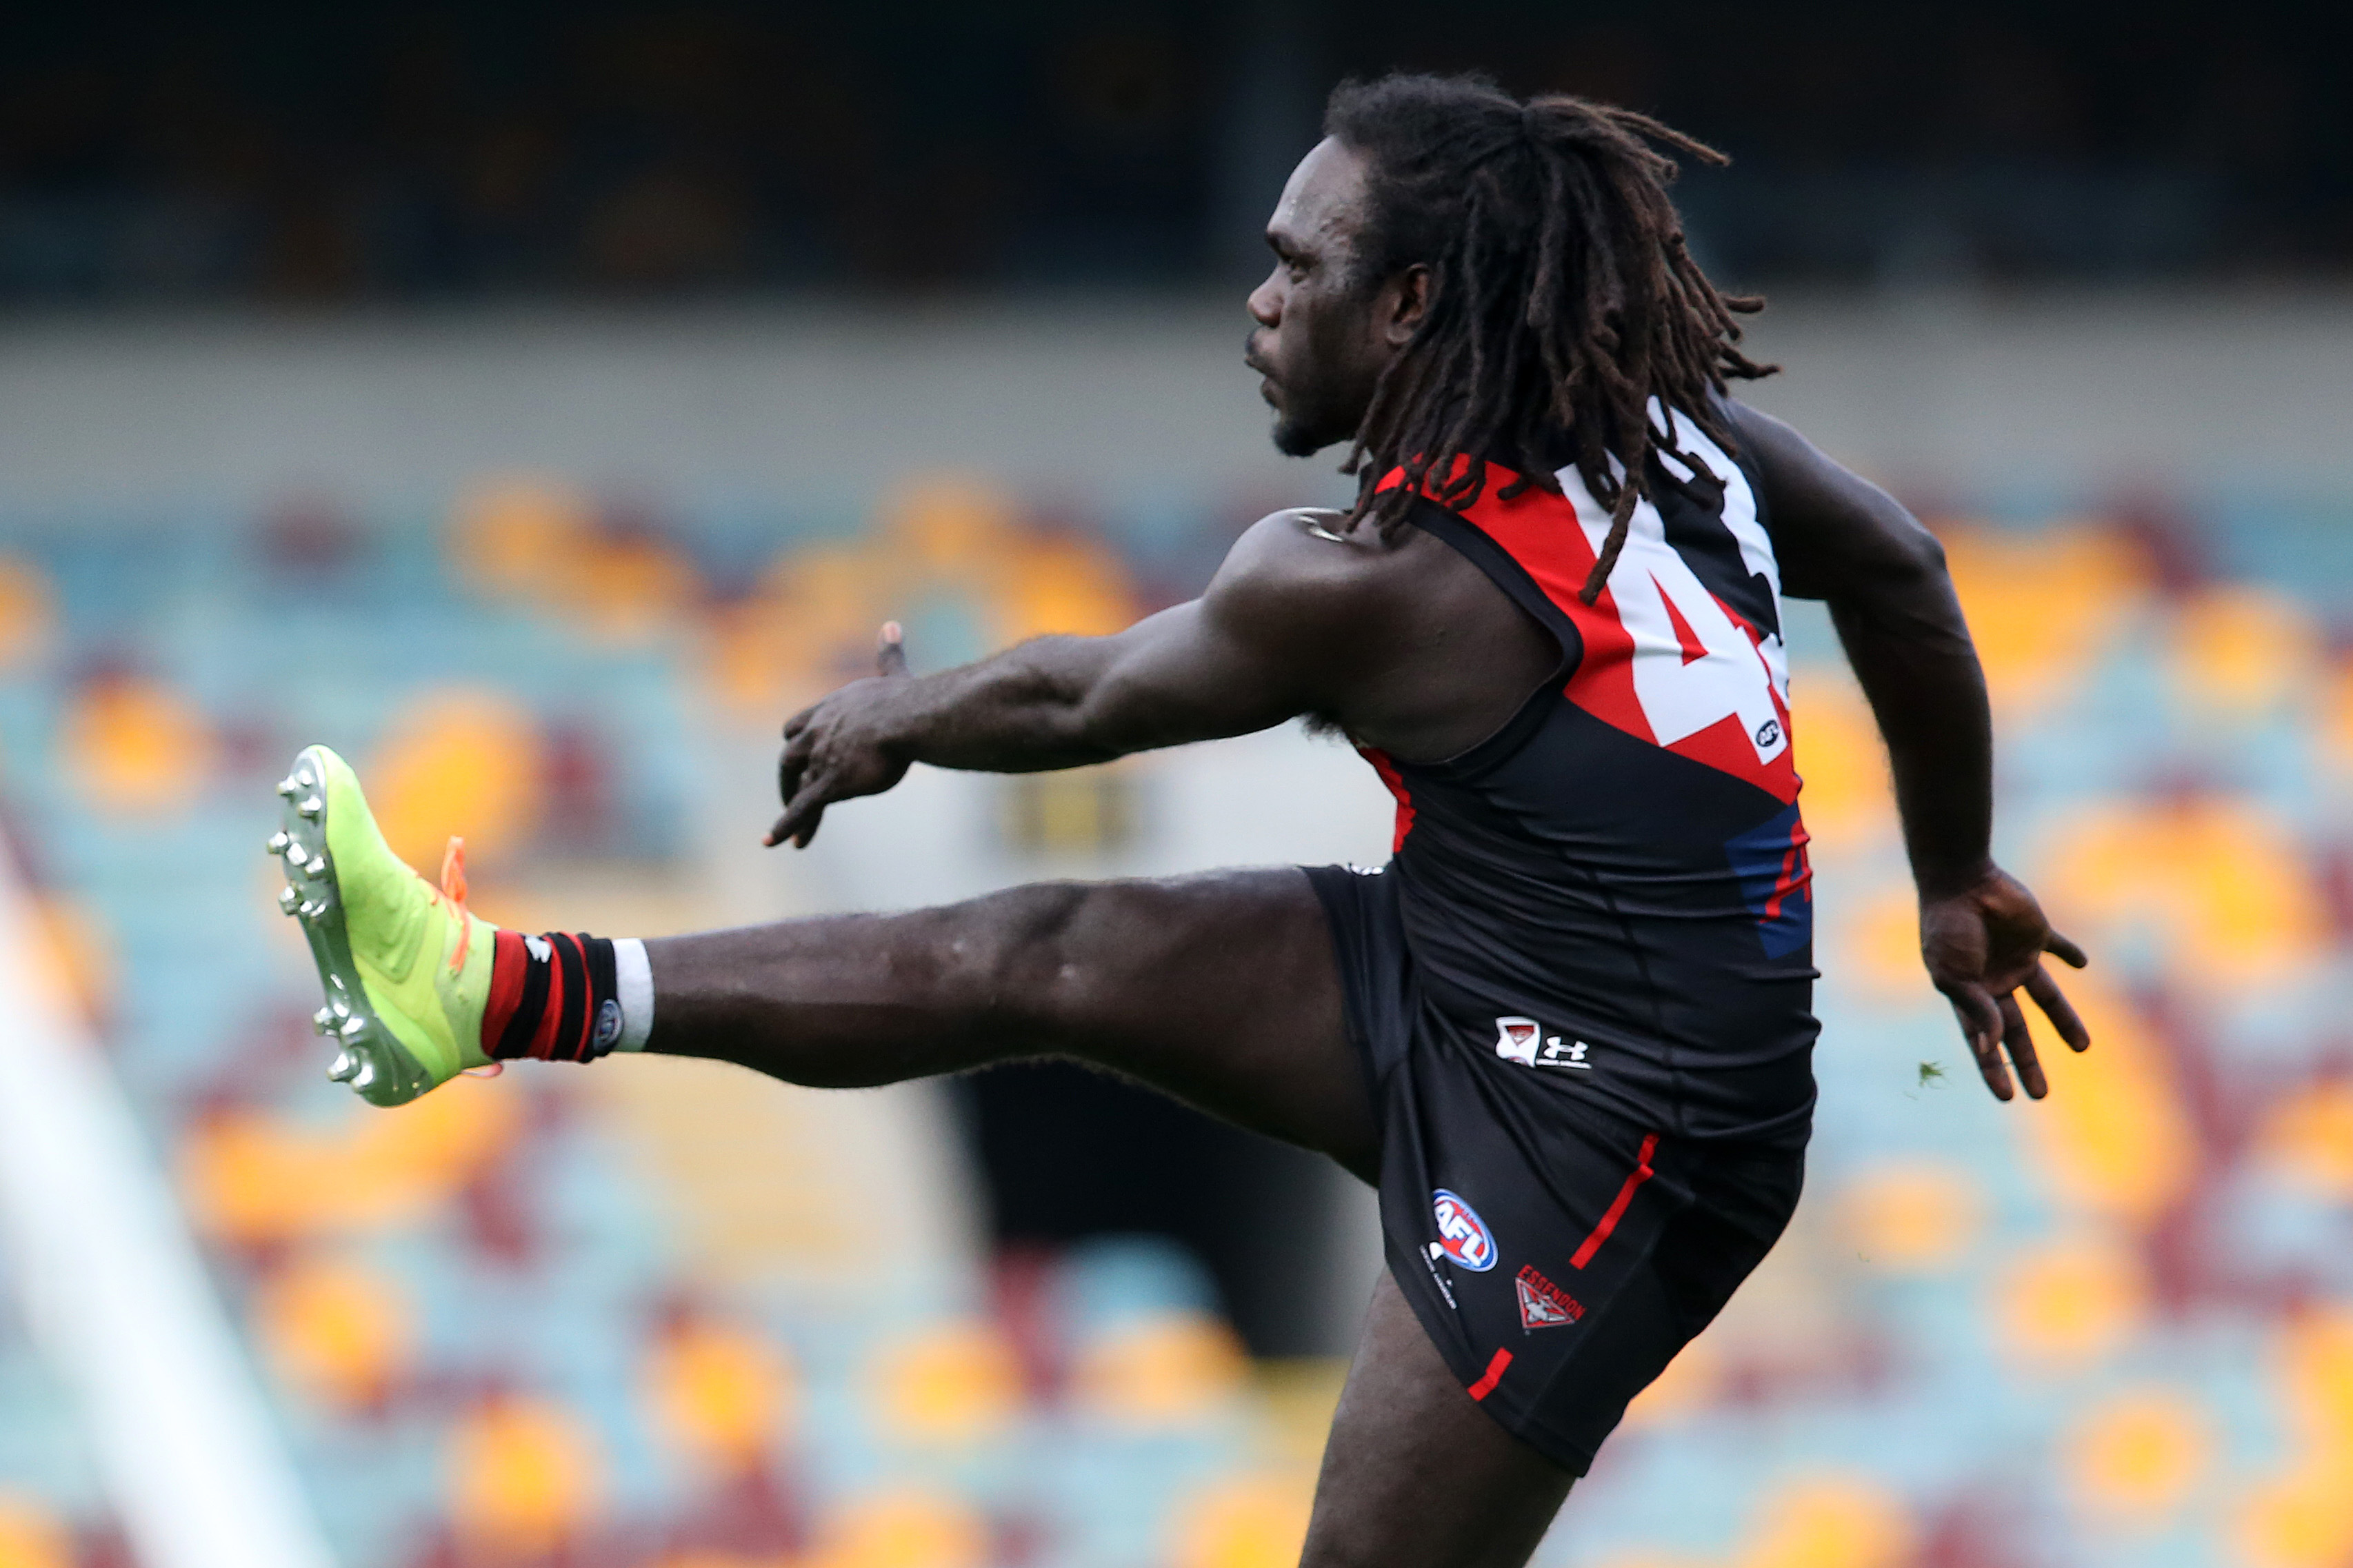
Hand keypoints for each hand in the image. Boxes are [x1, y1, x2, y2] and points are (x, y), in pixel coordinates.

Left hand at [765, 623, 914, 848]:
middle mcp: (819, 731)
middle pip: (790, 756)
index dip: (797, 741)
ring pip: (798, 785)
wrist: (911, 718)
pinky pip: (803, 808)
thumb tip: (891, 624)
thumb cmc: (908, 700)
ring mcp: (821, 757)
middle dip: (789, 777)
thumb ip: (888, 653)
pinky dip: (786, 825)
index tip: (798, 753)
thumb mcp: (893, 674)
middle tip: (791, 796)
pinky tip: (773, 842)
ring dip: (791, 806)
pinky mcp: (830, 782)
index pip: (797, 725)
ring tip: (790, 832)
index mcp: (831, 708)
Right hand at [1919, 865, 2089, 1100]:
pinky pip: (2057, 947)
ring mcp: (2016, 959)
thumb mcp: (1955, 974)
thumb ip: (1977, 1008)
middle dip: (2027, 1061)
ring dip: (2064, 1022)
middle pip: (2017, 1030)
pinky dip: (2068, 953)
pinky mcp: (2035, 935)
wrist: (1961, 882)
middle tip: (2040, 1094)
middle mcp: (1994, 982)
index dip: (1994, 1068)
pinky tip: (2080, 963)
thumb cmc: (1948, 929)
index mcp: (1969, 995)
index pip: (1983, 1040)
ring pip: (2047, 998)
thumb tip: (1994, 1045)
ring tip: (2083, 1048)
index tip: (2007, 1097)